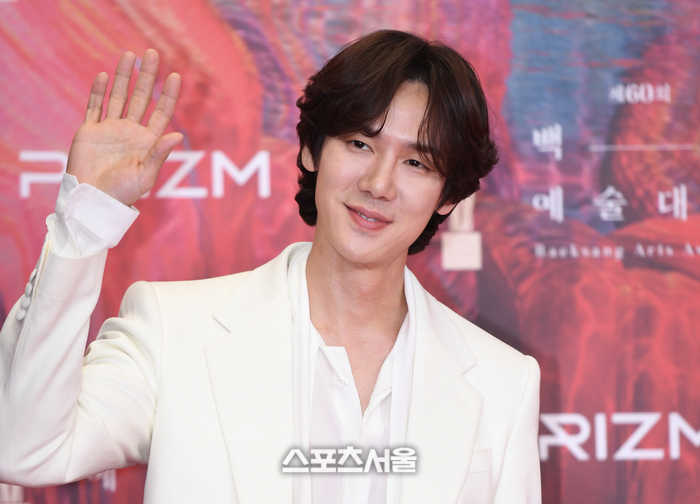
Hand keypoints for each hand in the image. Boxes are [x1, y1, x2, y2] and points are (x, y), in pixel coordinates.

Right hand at [66, 49, 182, 206]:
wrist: (92, 199)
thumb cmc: (122, 193)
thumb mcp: (146, 175)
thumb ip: (159, 154)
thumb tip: (177, 135)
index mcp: (147, 142)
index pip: (161, 112)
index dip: (168, 94)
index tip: (175, 76)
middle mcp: (130, 132)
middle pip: (141, 98)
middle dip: (147, 76)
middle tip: (152, 54)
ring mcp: (110, 130)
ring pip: (118, 96)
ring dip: (123, 76)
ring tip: (129, 55)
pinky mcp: (90, 131)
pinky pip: (94, 107)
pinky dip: (97, 91)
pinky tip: (103, 75)